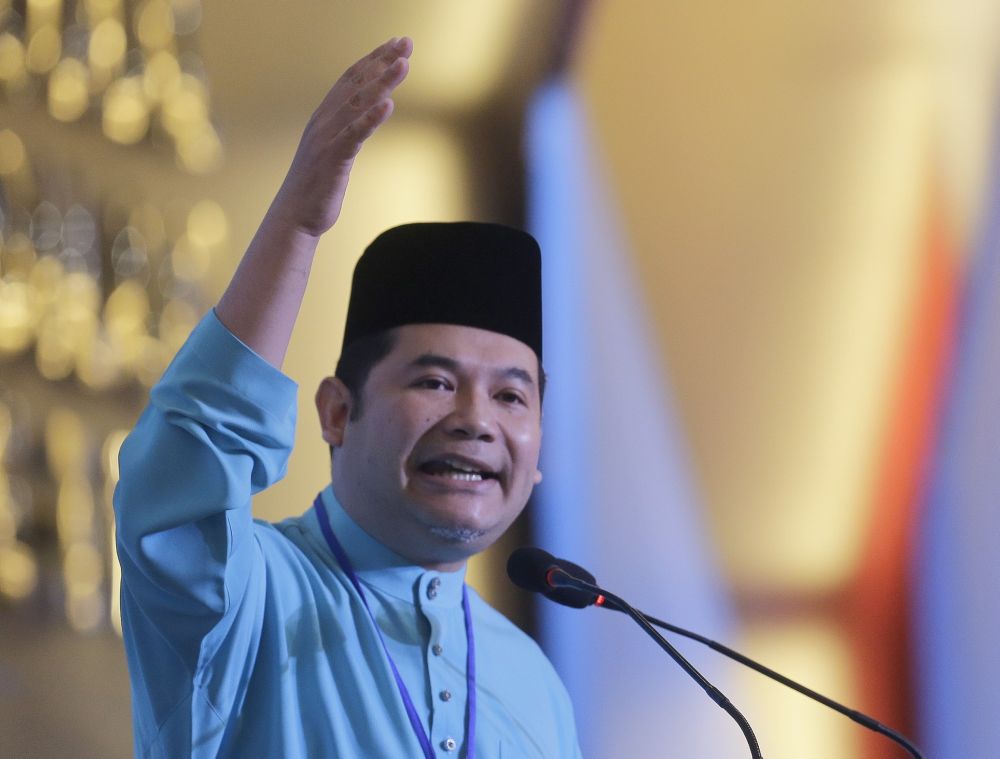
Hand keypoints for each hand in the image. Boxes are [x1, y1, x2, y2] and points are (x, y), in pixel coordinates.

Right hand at [271, 37, 411, 237]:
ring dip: (382, 82)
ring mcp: (327, 139)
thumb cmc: (316, 187)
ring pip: (358, 104)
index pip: (351, 79)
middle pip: (356, 83)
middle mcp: (325, 121)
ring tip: (403, 64)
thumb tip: (369, 116)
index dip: (374, 59)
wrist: (294, 218)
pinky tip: (388, 105)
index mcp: (325, 117)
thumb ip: (350, 131)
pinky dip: (371, 118)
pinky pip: (354, 135)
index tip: (396, 44)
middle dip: (382, 60)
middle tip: (405, 41)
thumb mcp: (334, 151)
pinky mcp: (332, 159)